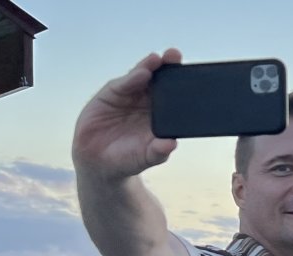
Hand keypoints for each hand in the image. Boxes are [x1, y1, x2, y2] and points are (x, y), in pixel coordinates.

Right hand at [72, 50, 181, 179]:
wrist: (99, 163)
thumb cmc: (128, 159)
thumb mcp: (146, 157)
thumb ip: (158, 151)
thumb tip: (171, 144)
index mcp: (162, 115)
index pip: (174, 95)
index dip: (182, 83)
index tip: (193, 75)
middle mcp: (147, 102)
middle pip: (159, 80)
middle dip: (167, 66)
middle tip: (175, 55)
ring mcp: (129, 95)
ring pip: (141, 77)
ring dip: (149, 67)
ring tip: (157, 60)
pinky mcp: (111, 94)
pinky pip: (123, 84)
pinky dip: (132, 78)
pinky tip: (141, 73)